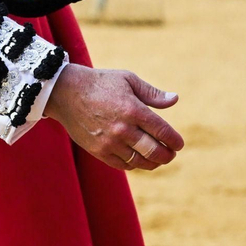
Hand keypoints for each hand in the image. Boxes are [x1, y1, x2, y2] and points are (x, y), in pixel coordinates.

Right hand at [44, 65, 182, 170]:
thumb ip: (152, 94)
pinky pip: (122, 165)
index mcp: (133, 109)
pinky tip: (139, 160)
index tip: (179, 144)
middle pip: (153, 150)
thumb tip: (175, 99)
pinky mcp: (98, 151)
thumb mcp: (128, 80)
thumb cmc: (101, 83)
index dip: (174, 140)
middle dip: (167, 155)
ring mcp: (109, 142)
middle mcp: (123, 129)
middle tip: (171, 154)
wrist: (66, 93)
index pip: (162, 131)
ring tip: (158, 160)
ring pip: (139, 161)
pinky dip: (134, 165)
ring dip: (153, 163)